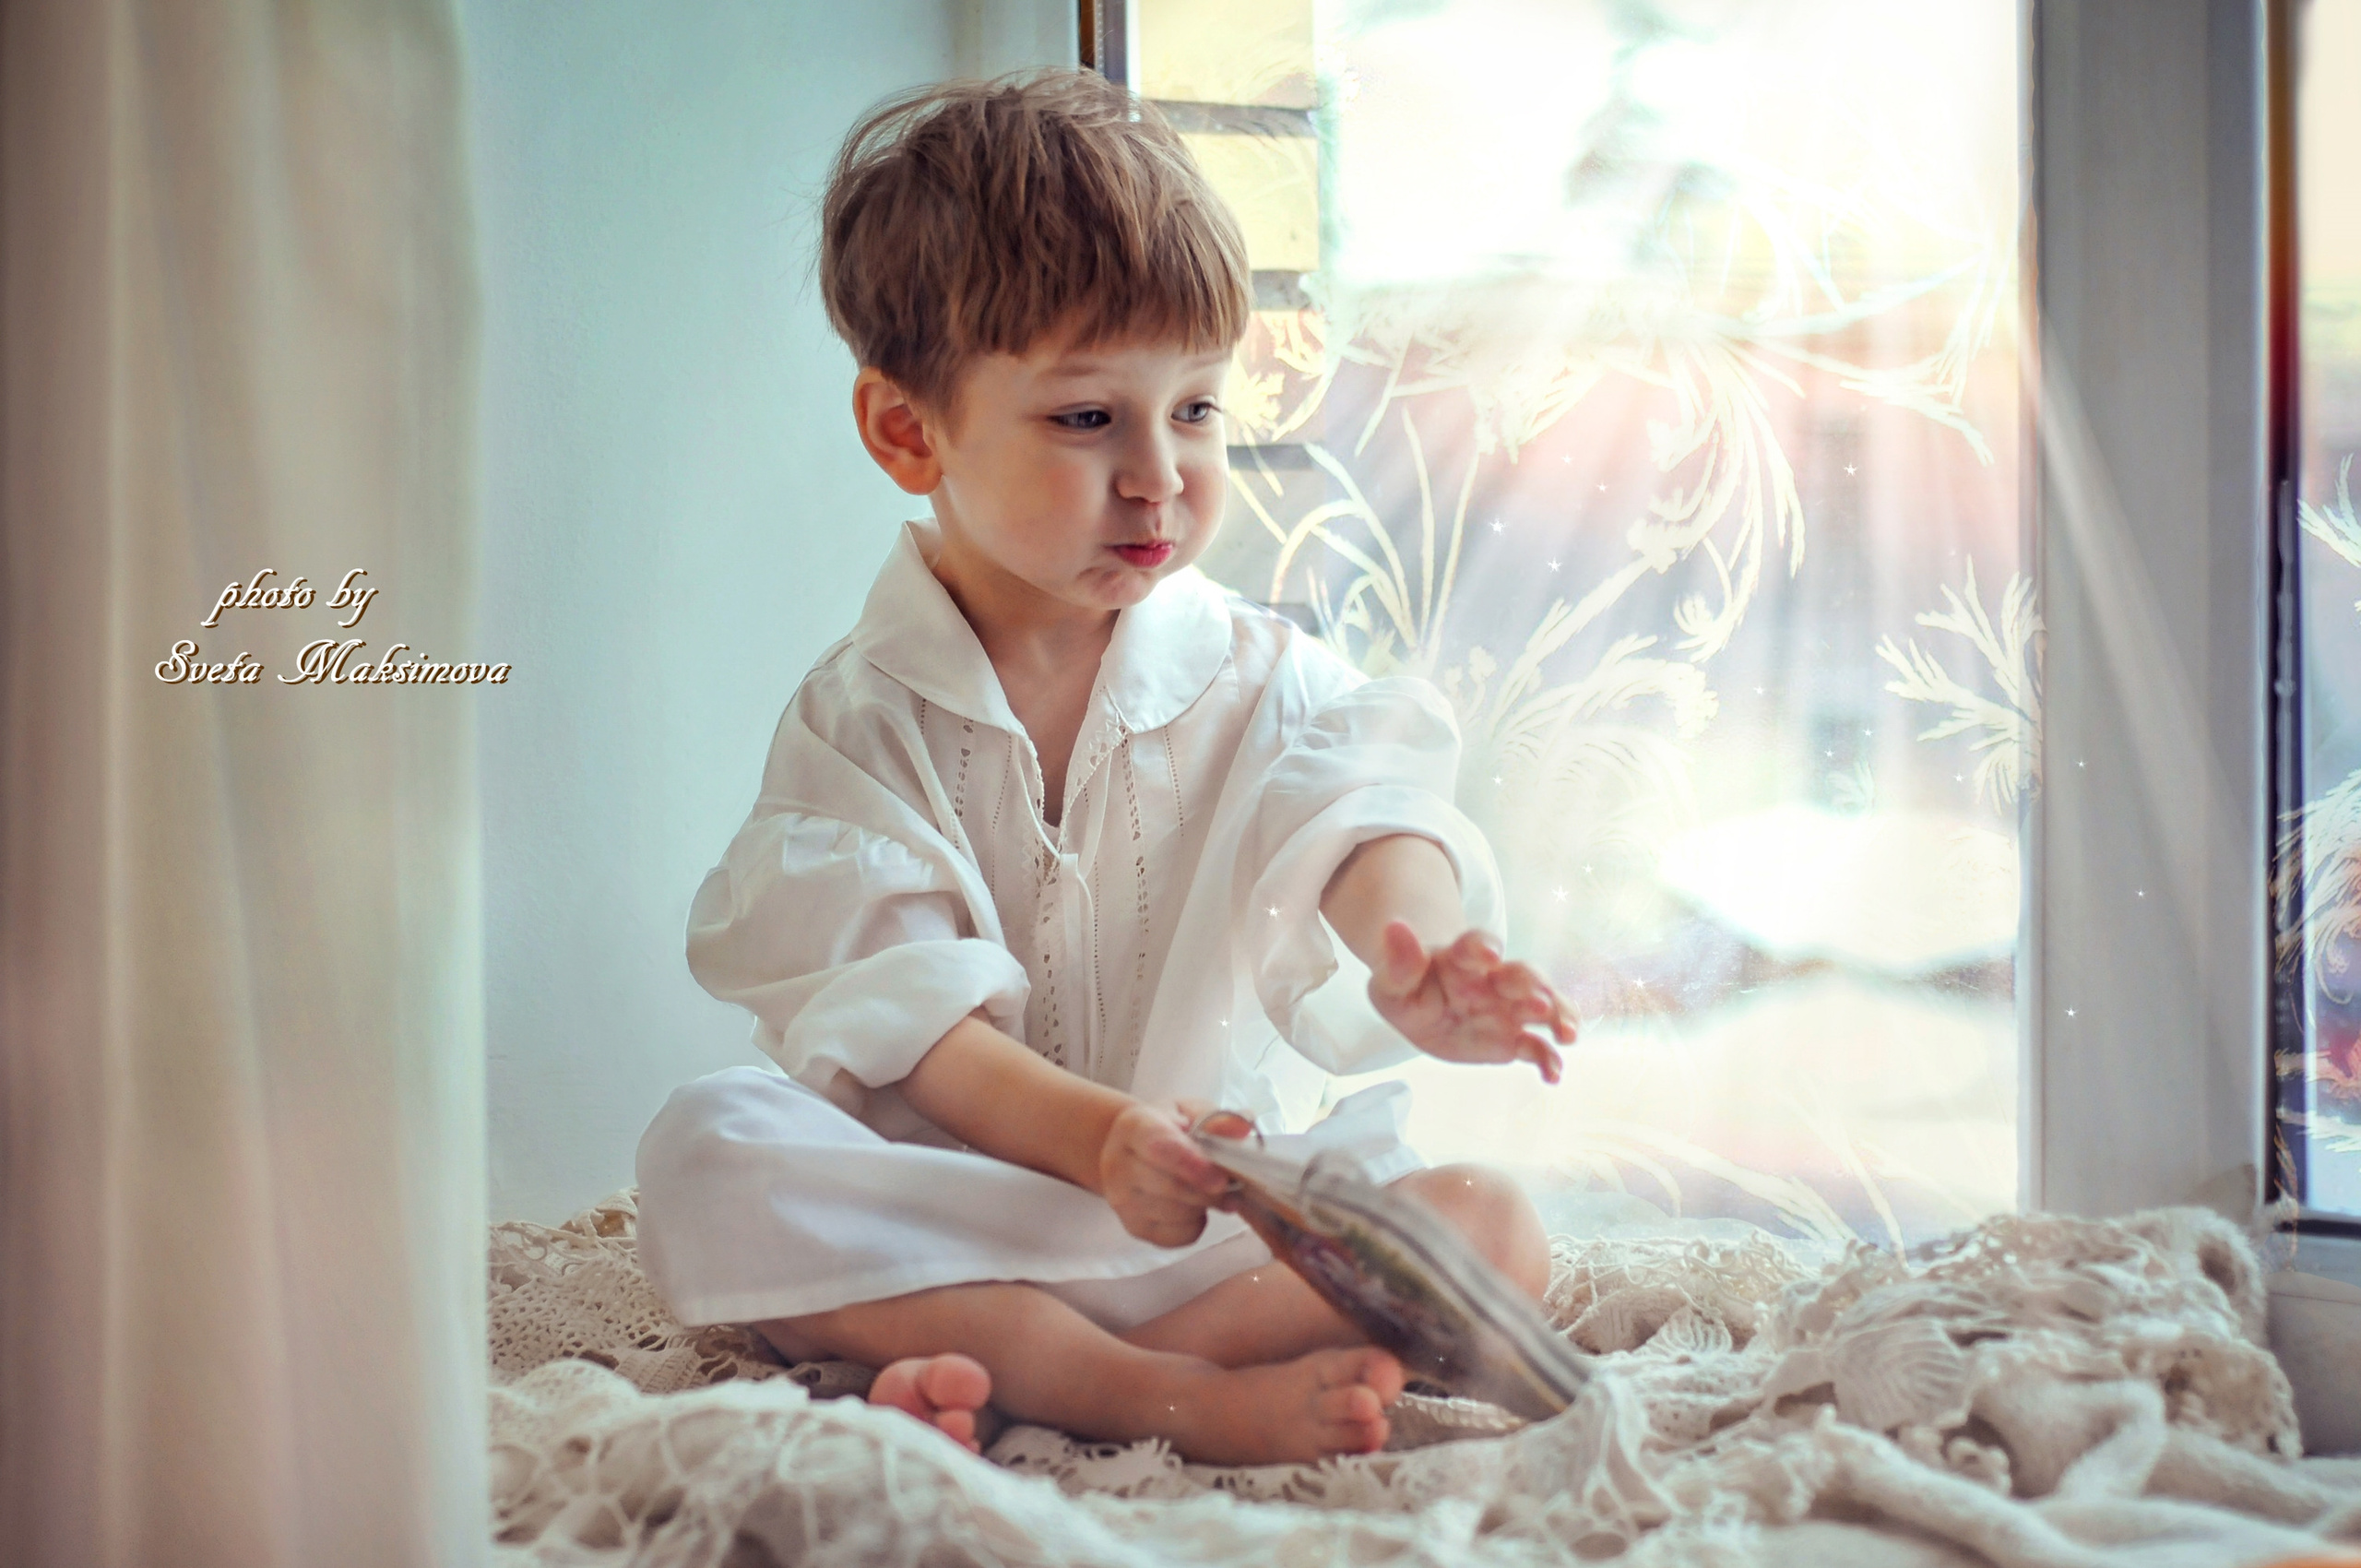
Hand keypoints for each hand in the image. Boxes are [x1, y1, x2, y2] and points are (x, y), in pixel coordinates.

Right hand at [1095, 1100, 1236, 1245]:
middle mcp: (1117, 1165)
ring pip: (1175, 1214)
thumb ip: (1217, 1119)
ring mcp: (1121, 1200)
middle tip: (1233, 1187)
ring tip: (1214, 1192)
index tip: (1221, 1179)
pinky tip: (1195, 1207)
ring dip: (1205, 1206)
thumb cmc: (1168, 1128)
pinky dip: (1196, 1225)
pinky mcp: (1133, 1227)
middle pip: (1170, 1187)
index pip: (1160, 1147)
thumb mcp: (1190, 1111)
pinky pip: (1176, 1236)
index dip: (1192, 1165)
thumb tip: (1243, 1125)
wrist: (1136, 1151)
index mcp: (1132, 1127)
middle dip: (1209, 1191)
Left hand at [1368, 922, 1575, 1082]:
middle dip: (1533, 986)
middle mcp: (1494, 979)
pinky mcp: (1514, 1038)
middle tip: (1540, 1003)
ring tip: (1567, 1035)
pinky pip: (1537, 1047)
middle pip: (1521, 974)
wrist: (1424, 1007)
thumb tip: (1394, 926)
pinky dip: (1548, 1060)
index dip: (1483, 946)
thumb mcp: (1391, 979)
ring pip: (1542, 1006)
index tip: (1489, 953)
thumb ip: (1397, 961)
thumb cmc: (1408, 987)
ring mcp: (1508, 1008)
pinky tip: (1552, 1075)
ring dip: (1558, 1017)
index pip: (1475, 944)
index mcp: (1462, 958)